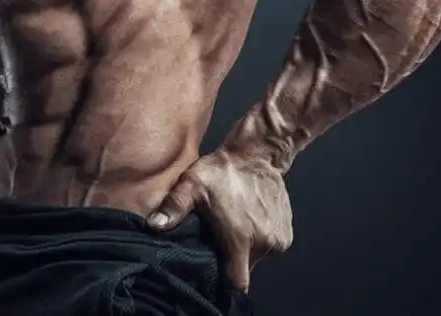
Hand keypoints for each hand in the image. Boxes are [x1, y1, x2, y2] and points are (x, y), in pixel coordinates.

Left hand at [147, 148, 292, 292]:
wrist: (257, 155)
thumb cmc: (220, 172)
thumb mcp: (191, 186)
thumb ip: (173, 208)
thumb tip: (153, 226)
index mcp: (241, 240)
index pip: (237, 283)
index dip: (223, 284)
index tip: (211, 276)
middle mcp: (264, 245)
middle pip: (244, 270)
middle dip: (229, 261)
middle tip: (215, 242)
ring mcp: (279, 240)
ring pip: (256, 258)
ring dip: (244, 250)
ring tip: (230, 230)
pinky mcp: (287, 234)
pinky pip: (269, 247)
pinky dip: (258, 241)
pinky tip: (246, 223)